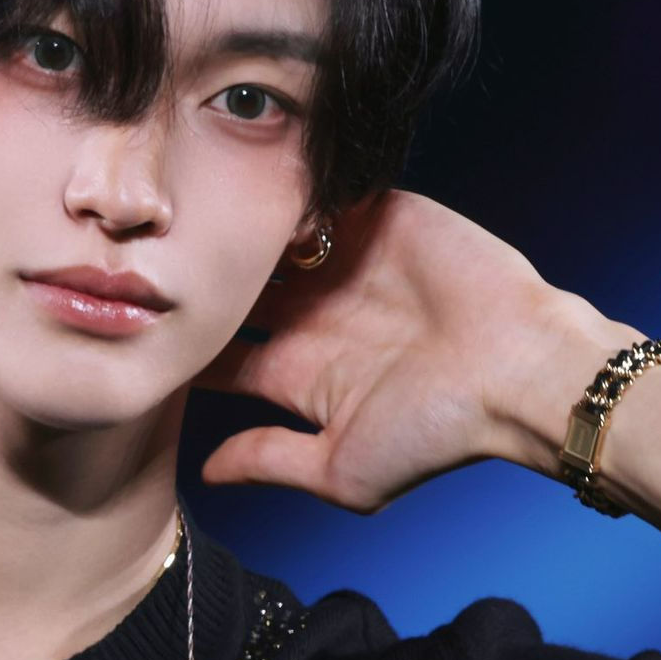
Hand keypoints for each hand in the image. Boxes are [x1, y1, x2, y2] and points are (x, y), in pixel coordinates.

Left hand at [193, 186, 605, 512]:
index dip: (182, 343)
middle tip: (157, 262)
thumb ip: (268, 461)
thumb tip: (203, 473)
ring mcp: (341, 262)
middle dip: (198, 275)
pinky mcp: (376, 217)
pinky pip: (318, 191)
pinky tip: (256, 186)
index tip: (142, 331)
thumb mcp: (340, 470)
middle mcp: (311, 313)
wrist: (518, 373)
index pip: (218, 354)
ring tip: (199, 215)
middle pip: (232, 287)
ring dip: (237, 225)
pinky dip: (290, 186)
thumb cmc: (438, 435)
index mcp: (295, 371)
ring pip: (266, 234)